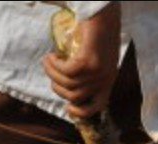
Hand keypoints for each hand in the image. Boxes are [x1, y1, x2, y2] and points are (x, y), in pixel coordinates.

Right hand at [42, 3, 120, 118]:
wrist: (103, 16)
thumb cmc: (97, 36)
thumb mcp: (96, 60)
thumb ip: (88, 75)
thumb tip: (68, 89)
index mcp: (108, 81)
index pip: (98, 106)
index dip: (82, 112)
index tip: (68, 107)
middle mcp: (105, 79)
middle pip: (74, 97)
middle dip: (57, 87)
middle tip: (51, 72)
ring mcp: (98, 71)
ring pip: (67, 84)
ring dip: (52, 73)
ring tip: (49, 61)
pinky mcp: (89, 61)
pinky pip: (66, 72)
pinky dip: (55, 65)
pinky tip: (53, 56)